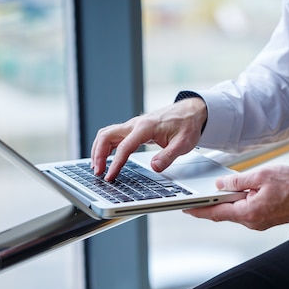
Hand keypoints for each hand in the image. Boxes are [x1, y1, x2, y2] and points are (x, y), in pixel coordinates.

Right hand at [90, 97, 206, 179]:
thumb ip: (168, 156)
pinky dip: (105, 146)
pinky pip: (113, 135)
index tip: (110, 176)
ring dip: (98, 150)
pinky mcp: (133, 129)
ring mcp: (133, 125)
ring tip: (97, 168)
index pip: (124, 147)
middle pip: (106, 136)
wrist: (190, 111)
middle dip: (98, 155)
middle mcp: (135, 124)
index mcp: (146, 127)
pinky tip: (104, 158)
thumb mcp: (183, 144)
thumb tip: (154, 167)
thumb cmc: (187, 125)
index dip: (115, 163)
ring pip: (106, 134)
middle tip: (98, 173)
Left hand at [184, 165, 288, 229]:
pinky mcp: (264, 220)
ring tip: (213, 195)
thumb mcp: (261, 176)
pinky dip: (237, 206)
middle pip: (224, 214)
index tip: (186, 208)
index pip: (217, 212)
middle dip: (209, 207)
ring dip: (225, 205)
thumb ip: (238, 181)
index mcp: (249, 212)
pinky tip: (235, 197)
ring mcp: (259, 223)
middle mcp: (252, 222)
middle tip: (193, 201)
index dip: (199, 211)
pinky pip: (245, 213)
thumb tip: (220, 185)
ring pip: (235, 213)